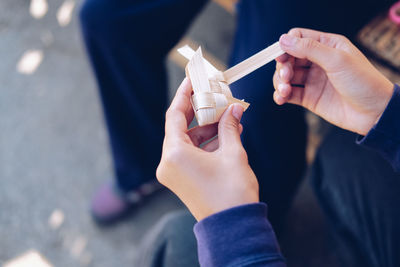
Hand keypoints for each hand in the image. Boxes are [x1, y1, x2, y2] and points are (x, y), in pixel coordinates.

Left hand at [156, 78, 258, 220]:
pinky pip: (190, 154)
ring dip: (207, 129)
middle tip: (217, 98)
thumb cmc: (232, 192)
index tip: (192, 80)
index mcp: (174, 154)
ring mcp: (173, 173)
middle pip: (181, 128)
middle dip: (201, 113)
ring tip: (228, 118)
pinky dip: (205, 144)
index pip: (174, 115)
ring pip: (187, 141)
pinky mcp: (181, 180)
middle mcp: (167, 163)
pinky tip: (225, 135)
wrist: (233, 227)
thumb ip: (230, 126)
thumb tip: (234, 109)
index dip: (184, 95)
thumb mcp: (233, 153)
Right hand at [273, 28, 393, 135]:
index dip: (286, 46)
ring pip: (286, 76)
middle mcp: (318, 62)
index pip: (298, 38)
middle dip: (282, 67)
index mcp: (327, 46)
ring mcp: (313, 81)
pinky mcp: (310, 98)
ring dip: (279, 82)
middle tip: (286, 76)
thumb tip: (284, 40)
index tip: (281, 57)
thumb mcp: (337, 60)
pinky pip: (289, 94)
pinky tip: (281, 98)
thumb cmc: (363, 82)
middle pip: (288, 58)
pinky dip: (281, 95)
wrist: (374, 113)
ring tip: (284, 90)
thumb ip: (309, 49)